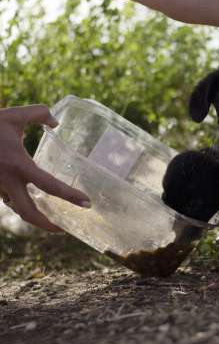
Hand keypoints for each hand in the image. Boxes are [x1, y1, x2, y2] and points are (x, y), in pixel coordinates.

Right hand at [0, 105, 90, 231]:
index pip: (50, 186)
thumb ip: (39, 114)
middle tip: (62, 230)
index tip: (87, 203)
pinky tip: (32, 204)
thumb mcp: (14, 115)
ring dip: (32, 217)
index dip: (70, 196)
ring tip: (49, 220)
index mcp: (19, 164)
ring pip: (16, 209)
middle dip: (45, 225)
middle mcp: (7, 180)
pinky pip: (6, 201)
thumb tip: (56, 122)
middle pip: (28, 213)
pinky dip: (20, 206)